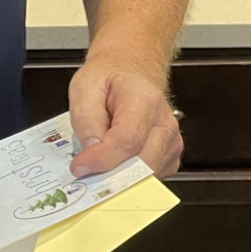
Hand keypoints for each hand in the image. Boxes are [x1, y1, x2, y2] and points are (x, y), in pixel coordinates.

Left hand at [66, 59, 182, 179]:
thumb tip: (90, 153)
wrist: (129, 72)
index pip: (128, 140)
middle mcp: (164, 123)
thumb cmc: (109, 79)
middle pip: (141, 164)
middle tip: (85, 174)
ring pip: (146, 176)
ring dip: (120, 177)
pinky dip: (130, 178)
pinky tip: (116, 162)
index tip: (80, 167)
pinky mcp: (169, 157)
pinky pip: (150, 179)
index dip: (102, 159)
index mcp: (145, 100)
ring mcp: (170, 142)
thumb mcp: (84, 88)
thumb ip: (85, 120)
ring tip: (100, 161)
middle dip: (110, 175)